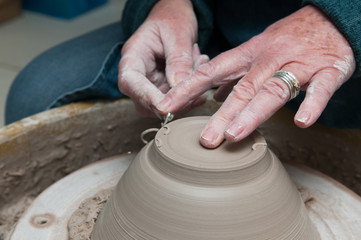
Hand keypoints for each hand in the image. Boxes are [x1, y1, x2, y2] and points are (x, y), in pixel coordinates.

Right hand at [118, 0, 207, 116]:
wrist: (176, 17)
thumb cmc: (172, 18)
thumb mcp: (178, 34)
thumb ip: (178, 60)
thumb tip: (178, 85)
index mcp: (132, 57)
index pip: (130, 83)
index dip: (146, 98)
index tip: (167, 107)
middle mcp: (138, 74)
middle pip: (145, 102)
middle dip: (173, 100)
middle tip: (196, 84)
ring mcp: (150, 83)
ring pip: (164, 105)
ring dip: (186, 94)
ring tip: (199, 63)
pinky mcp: (163, 88)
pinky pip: (176, 100)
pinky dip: (191, 91)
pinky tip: (199, 70)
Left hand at [157, 5, 355, 147]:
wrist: (330, 20)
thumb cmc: (287, 38)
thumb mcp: (255, 51)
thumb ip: (235, 75)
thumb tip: (214, 96)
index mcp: (249, 54)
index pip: (213, 71)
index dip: (189, 89)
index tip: (168, 106)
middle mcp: (269, 59)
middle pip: (242, 88)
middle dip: (221, 114)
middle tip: (206, 139)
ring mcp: (298, 64)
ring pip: (273, 90)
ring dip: (253, 113)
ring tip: (234, 134)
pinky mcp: (327, 70)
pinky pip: (320, 88)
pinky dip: (312, 104)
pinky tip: (302, 122)